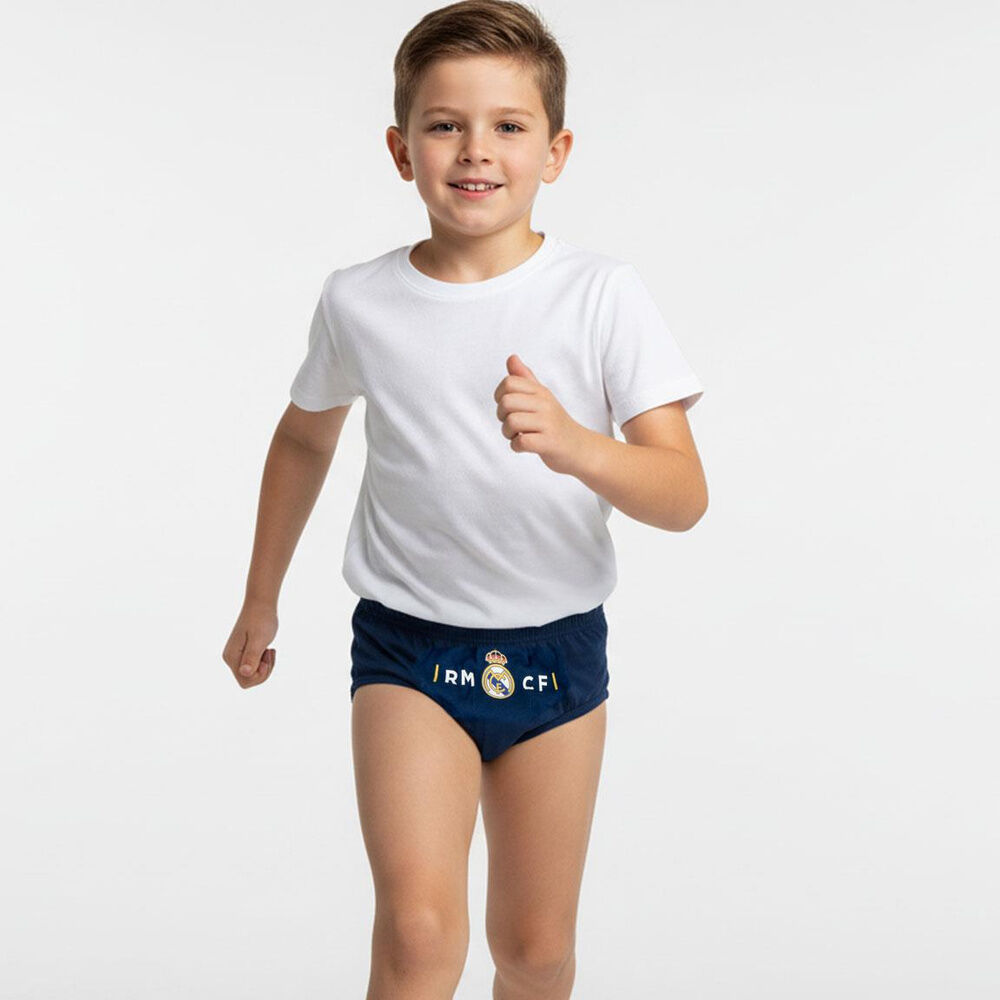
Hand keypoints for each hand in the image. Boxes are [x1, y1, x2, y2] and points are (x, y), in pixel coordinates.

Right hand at [222, 599, 277, 687]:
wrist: (261, 603)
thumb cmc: (261, 619)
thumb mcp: (259, 639)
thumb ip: (252, 656)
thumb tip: (244, 672)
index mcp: (231, 656)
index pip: (245, 681)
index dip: (259, 675)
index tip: (265, 659)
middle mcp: (230, 658)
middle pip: (248, 680)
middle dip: (263, 671)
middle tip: (269, 652)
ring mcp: (236, 655)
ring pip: (252, 674)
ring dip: (265, 666)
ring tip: (269, 650)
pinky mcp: (243, 652)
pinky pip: (254, 667)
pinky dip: (264, 662)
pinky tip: (267, 649)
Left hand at [494, 354, 588, 474]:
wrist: (579, 447)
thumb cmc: (555, 423)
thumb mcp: (542, 397)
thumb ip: (525, 379)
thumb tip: (511, 357)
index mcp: (541, 391)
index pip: (509, 382)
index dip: (500, 396)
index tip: (508, 407)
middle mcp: (545, 404)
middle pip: (506, 402)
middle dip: (501, 416)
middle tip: (511, 424)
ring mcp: (548, 423)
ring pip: (511, 422)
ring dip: (508, 433)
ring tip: (517, 435)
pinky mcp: (549, 442)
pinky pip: (521, 442)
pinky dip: (516, 446)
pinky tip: (524, 445)